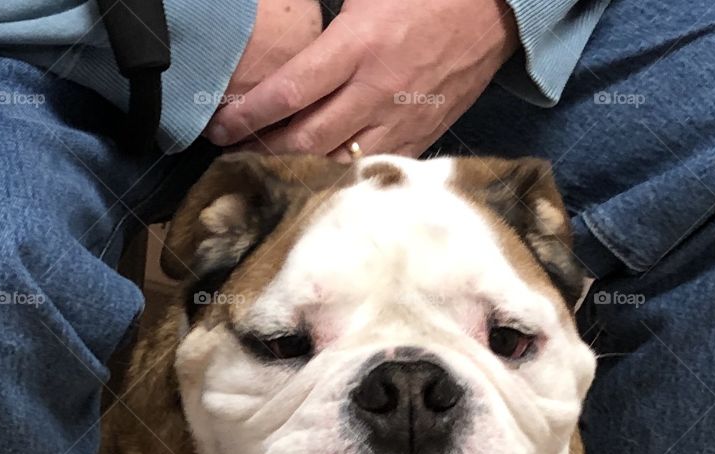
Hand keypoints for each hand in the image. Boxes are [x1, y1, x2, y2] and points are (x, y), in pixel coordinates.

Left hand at [204, 0, 518, 157]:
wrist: (495, 8)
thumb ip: (325, 23)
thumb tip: (281, 37)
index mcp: (357, 46)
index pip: (289, 92)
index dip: (248, 114)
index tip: (219, 126)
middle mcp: (374, 91)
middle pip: (305, 139)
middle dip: (264, 150)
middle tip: (235, 154)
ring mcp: (399, 120)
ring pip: (336, 162)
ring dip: (298, 170)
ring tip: (270, 170)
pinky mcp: (420, 137)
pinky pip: (372, 167)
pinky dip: (341, 175)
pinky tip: (320, 176)